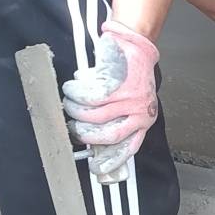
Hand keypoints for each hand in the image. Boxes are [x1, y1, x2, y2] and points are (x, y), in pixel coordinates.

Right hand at [62, 19, 159, 183]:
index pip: (128, 147)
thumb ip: (119, 120)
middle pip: (105, 135)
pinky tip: (72, 88)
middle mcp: (139, 112)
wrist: (135, 46)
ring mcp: (128, 98)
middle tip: (73, 127)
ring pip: (92, 115)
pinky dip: (75, 93)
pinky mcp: (116, 82)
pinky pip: (88, 96)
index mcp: (144, 119)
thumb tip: (96, 144)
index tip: (96, 168)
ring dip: (75, 111)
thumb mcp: (133, 103)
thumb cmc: (130, 74)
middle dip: (83, 134)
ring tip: (70, 103)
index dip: (111, 160)